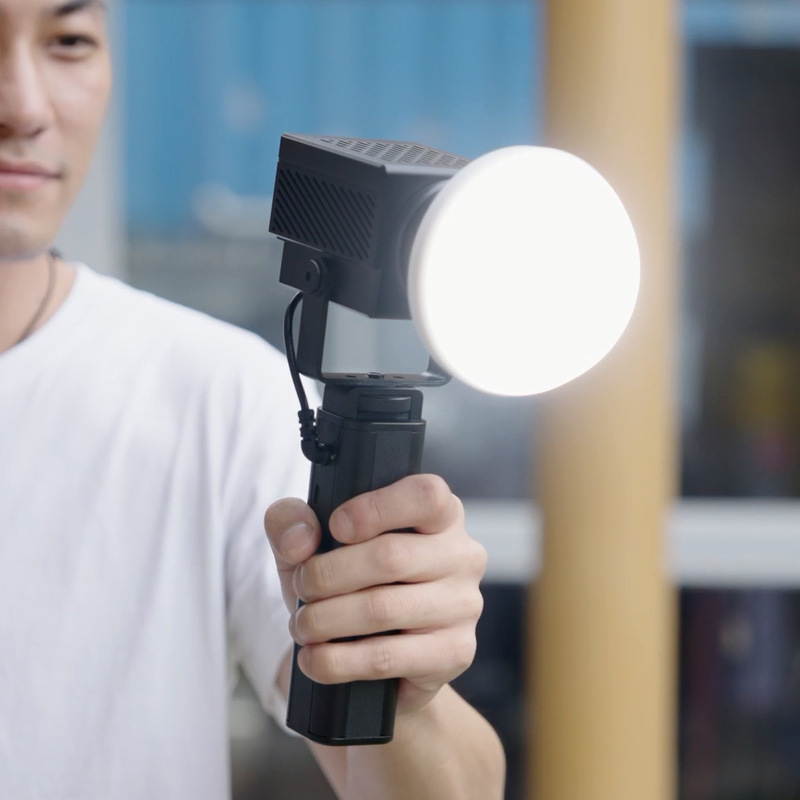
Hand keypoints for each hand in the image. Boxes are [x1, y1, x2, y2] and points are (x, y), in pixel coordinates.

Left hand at [264, 475, 486, 714]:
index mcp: (440, 514)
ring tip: (303, 625)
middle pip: (391, 556)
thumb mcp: (312, 543)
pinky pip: (386, 658)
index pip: (427, 495)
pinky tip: (315, 658)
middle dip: (328, 574)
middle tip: (304, 587)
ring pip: (382, 608)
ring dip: (326, 619)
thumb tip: (300, 538)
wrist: (376, 660)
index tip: (336, 527)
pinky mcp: (453, 652)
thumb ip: (293, 520)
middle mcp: (462, 555)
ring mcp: (463, 605)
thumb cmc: (349, 583)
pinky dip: (338, 660)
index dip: (375, 508)